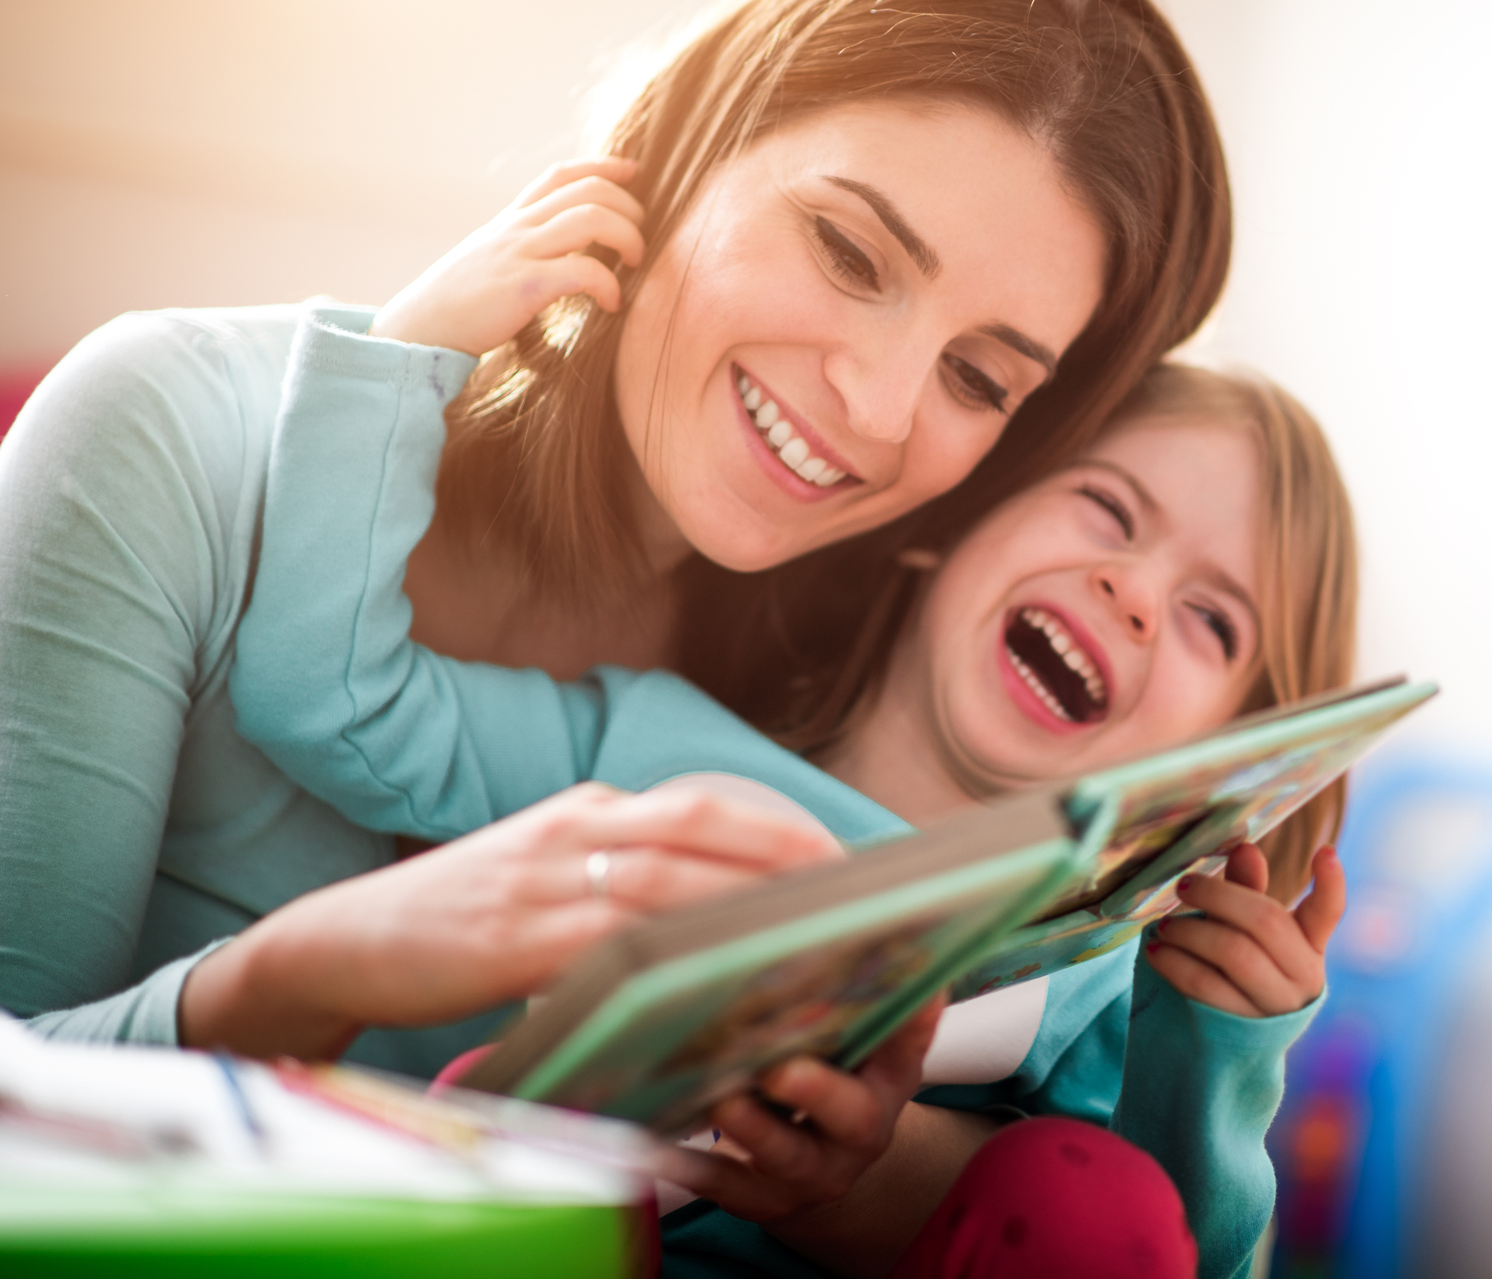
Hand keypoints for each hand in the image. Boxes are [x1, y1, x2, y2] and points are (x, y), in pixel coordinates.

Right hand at [180, 777, 842, 1057]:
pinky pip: (604, 946)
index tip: (838, 853)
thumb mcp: (545, 874)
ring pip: (662, 880)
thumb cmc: (457, 919)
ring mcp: (540, 882)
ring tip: (808, 934)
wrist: (343, 944)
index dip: (775, 825)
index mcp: (587, 811)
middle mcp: (572, 830)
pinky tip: (710, 981)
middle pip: (698, 826)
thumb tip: (705, 904)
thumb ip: (617, 876)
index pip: (701, 805)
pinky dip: (665, 959)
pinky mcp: (509, 941)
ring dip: (741, 904)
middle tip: (851, 887)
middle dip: (782, 851)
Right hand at [370, 156, 646, 354]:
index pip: (561, 174)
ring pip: (592, 219)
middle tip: (640, 240)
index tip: (634, 173)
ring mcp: (520, 252)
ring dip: (628, 237)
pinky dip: (609, 285)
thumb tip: (563, 251)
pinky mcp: (524, 286)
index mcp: (511, 219)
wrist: (419, 329)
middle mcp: (517, 226)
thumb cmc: (460, 303)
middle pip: (589, 190)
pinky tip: (612, 304)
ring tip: (634, 264)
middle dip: (629, 207)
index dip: (602, 167)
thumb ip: (522, 247)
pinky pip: (582, 270)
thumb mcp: (490, 260)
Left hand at [658, 996, 947, 1226]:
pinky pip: (729, 1187)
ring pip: (787, 1154)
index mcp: (889, 1079)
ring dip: (752, 1127)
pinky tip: (659, 1148)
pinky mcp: (766, 1199)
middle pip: (854, 1115)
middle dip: (817, 1091)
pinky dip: (694, 1168)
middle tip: (780, 1068)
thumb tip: (862, 914)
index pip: (910, 1046)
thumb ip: (853, 993)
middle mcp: (861, 1130)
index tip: (913, 991)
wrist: (820, 1169)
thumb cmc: (831, 1078)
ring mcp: (816, 1169)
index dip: (915, 1021)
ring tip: (719, 1098)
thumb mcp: (857, 1043)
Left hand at [1145, 841, 1344, 1016]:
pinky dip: (1175, 963)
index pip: (1328, 911)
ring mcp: (1274, 1005)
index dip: (1331, 883)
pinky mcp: (1241, 1027)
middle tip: (1184, 884)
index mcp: (1311, 943)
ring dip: (1191, 931)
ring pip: (1233, 953)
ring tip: (1164, 924)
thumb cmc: (1245, 964)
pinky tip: (1156, 950)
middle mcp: (1303, 975)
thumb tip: (1244, 848)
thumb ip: (1247, 890)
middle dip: (1219, 896)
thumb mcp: (1250, 929)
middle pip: (1265, 923)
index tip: (1325, 851)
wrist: (1235, 1037)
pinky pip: (1204, 986)